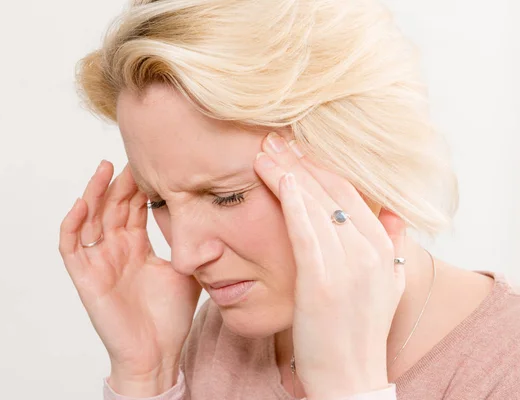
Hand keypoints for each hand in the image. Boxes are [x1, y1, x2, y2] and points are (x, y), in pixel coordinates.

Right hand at [58, 161, 200, 393]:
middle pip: (112, 207)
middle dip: (120, 182)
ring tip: (104, 168)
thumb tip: (212, 219)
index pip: (134, 208)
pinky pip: (71, 246)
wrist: (158, 352)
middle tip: (130, 156)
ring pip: (90, 219)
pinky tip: (81, 203)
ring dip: (94, 193)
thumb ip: (191, 246)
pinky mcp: (86, 277)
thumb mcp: (186, 271)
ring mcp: (99, 261)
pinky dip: (72, 224)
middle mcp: (116, 249)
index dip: (139, 186)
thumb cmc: (170, 317)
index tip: (152, 161)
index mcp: (137, 246)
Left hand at [254, 133, 405, 398]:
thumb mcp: (386, 287)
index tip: (296, 149)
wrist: (349, 377)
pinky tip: (280, 179)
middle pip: (333, 192)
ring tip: (265, 150)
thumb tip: (394, 216)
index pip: (350, 193)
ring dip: (289, 172)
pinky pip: (308, 231)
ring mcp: (349, 266)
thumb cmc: (356, 331)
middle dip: (301, 161)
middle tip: (274, 139)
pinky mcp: (323, 282)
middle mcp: (370, 252)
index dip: (320, 167)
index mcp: (382, 249)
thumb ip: (389, 248)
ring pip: (318, 205)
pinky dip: (294, 201)